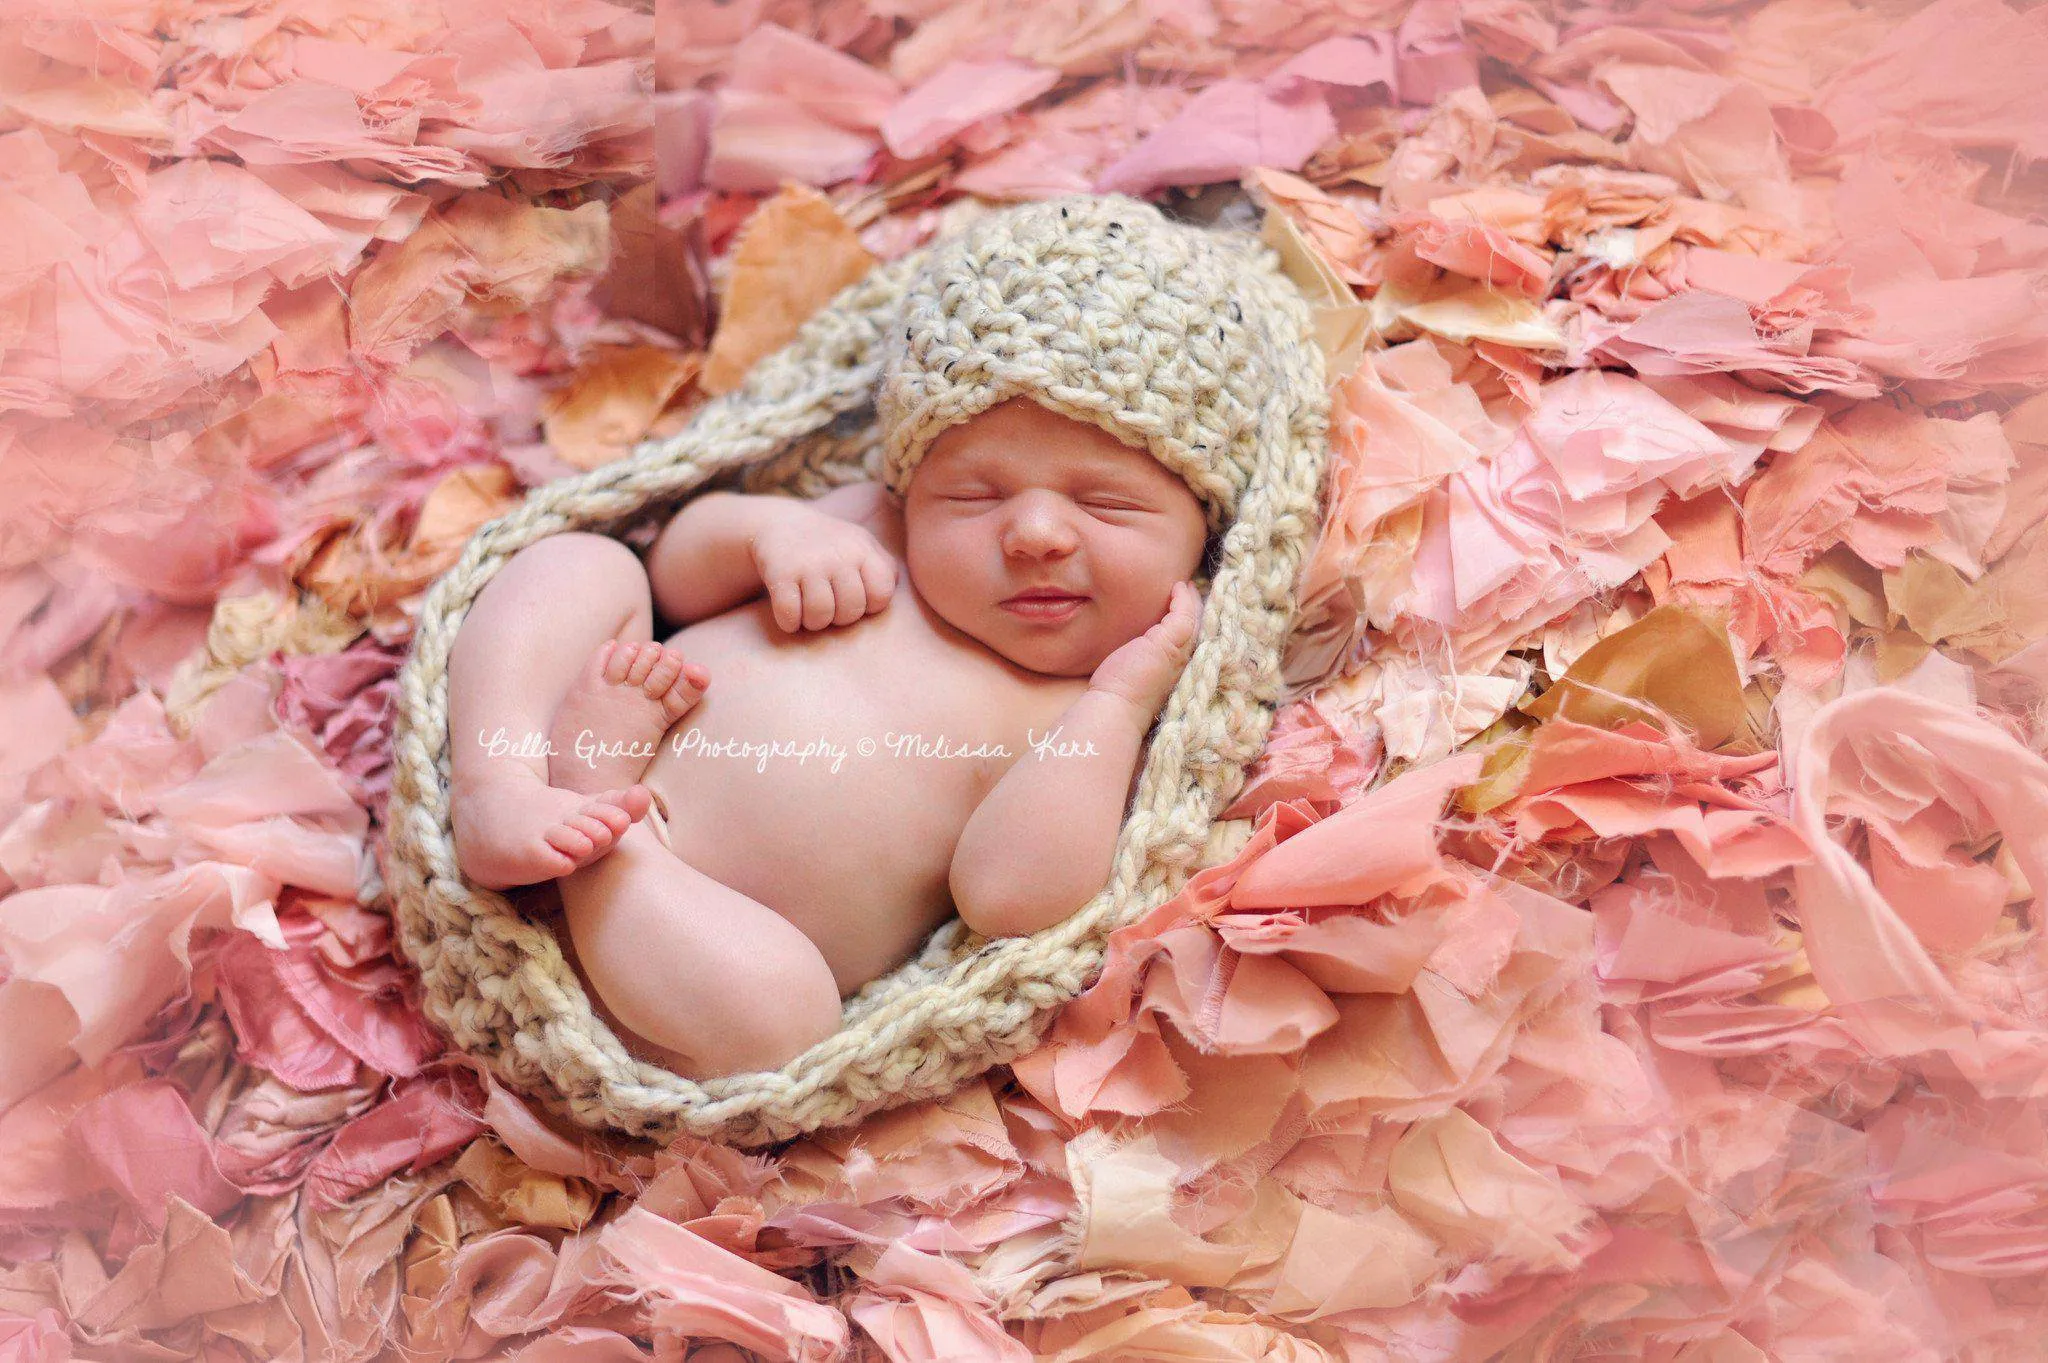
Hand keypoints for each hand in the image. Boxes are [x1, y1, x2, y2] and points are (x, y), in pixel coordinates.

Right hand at [751, 507, 897, 632]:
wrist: (779, 524)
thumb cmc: (830, 545)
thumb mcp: (861, 545)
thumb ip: (885, 568)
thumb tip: (895, 591)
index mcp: (864, 549)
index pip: (881, 595)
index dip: (868, 606)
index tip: (854, 598)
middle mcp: (840, 554)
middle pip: (850, 611)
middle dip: (838, 617)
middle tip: (828, 605)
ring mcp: (810, 563)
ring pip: (820, 617)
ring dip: (812, 622)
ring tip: (808, 609)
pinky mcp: (781, 572)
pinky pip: (790, 615)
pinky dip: (789, 622)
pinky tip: (789, 612)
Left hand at [1087, 581, 1202, 717]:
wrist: (1117, 708)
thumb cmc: (1122, 693)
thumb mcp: (1140, 670)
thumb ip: (1147, 656)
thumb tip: (1139, 646)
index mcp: (1180, 668)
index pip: (1193, 639)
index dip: (1194, 621)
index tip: (1188, 604)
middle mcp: (1187, 662)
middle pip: (1201, 627)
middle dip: (1198, 606)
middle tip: (1191, 588)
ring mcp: (1181, 653)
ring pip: (1196, 618)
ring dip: (1192, 598)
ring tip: (1185, 585)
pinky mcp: (1170, 645)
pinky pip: (1184, 613)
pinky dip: (1183, 598)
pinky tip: (1178, 587)